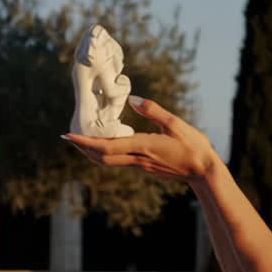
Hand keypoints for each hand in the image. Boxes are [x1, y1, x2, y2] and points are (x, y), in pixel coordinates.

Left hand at [62, 97, 218, 182]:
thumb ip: (153, 111)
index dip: (84, 142)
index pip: (106, 146)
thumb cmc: (194, 146)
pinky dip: (106, 153)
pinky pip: (119, 161)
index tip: (68, 136)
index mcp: (144, 146)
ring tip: (81, 141)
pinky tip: (105, 145)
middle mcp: (138, 159)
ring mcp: (141, 165)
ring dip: (92, 152)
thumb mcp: (176, 123)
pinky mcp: (145, 167)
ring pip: (109, 161)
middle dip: (83, 148)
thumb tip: (133, 100)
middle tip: (69, 138)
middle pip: (102, 157)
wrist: (204, 172)